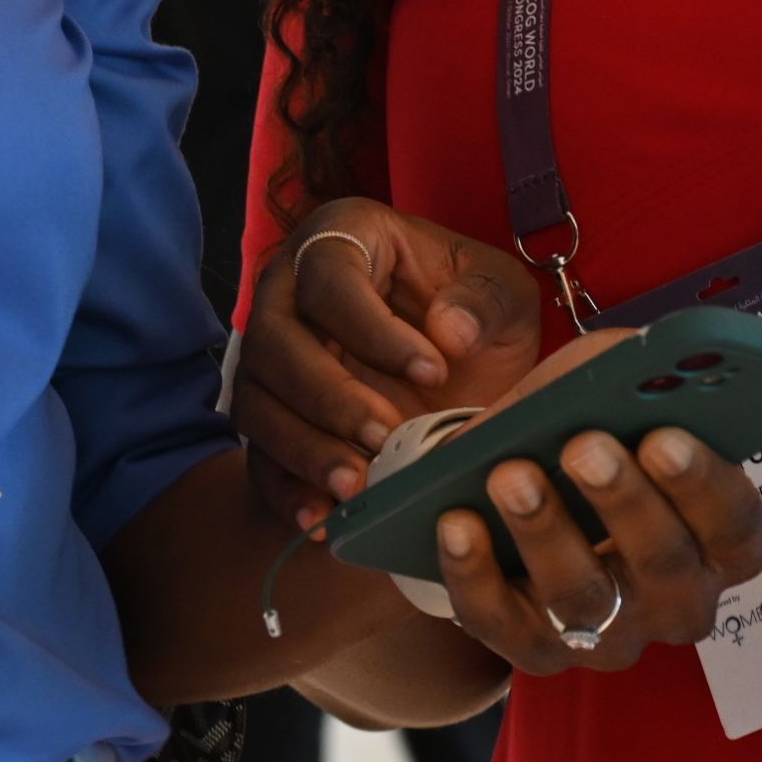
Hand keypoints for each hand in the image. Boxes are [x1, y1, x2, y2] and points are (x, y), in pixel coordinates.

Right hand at [230, 198, 551, 530]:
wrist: (463, 368)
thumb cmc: (476, 313)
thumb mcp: (503, 294)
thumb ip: (484, 300)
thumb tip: (448, 332)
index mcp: (342, 239)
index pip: (331, 277)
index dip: (373, 327)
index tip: (433, 369)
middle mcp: (286, 291)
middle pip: (276, 341)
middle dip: (330, 395)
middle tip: (386, 437)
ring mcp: (269, 358)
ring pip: (257, 401)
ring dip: (303, 448)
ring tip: (356, 487)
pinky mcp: (270, 418)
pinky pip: (258, 456)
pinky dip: (285, 491)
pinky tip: (322, 521)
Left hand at [423, 410, 761, 680]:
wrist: (502, 479)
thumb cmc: (585, 423)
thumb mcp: (635, 385)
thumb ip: (695, 375)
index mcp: (720, 541)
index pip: (738, 529)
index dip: (704, 486)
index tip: (665, 435)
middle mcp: (676, 600)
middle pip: (666, 568)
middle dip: (624, 504)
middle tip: (584, 446)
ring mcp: (607, 636)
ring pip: (585, 601)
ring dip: (545, 532)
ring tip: (510, 473)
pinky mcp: (533, 651)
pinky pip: (504, 627)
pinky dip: (476, 576)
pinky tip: (456, 524)